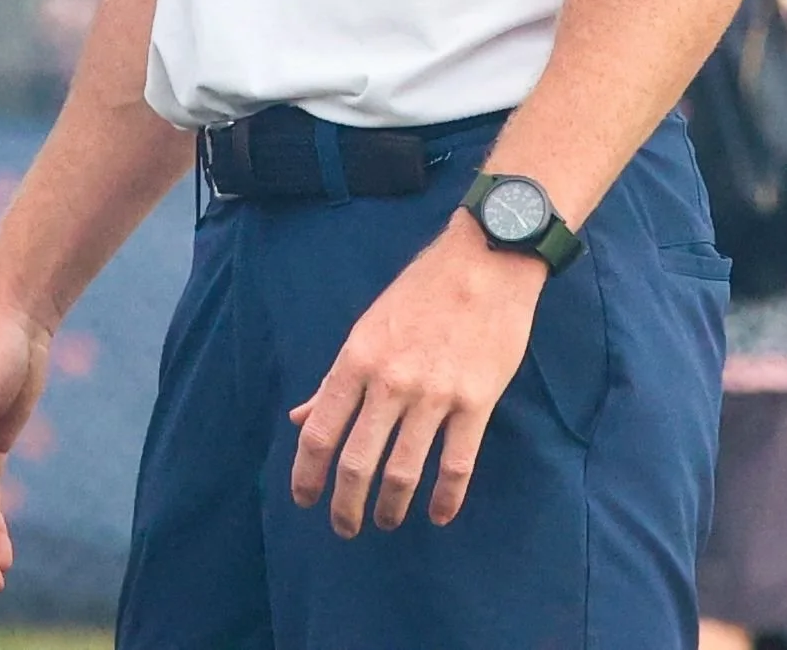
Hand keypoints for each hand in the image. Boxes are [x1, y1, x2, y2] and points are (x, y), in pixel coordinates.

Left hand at [289, 211, 546, 537]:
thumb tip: (300, 418)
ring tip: (386, 520)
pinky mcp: (476, 401)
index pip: (320, 432)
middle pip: (358, 463)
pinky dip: (446, 499)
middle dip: (346, 506)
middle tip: (345, 527)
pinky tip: (438, 514)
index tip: (305, 500)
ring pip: (403, 473)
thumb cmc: (422, 290)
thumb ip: (336, 379)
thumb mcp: (368, 327)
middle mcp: (390, 382)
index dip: (307, 474)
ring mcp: (434, 394)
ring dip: (390, 508)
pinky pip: (456, 465)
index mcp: (357, 359)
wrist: (486, 259)